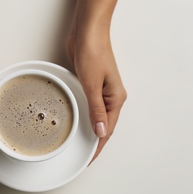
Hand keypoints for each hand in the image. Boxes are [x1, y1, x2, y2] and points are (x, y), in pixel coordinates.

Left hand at [68, 32, 126, 162]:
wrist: (87, 33)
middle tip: (82, 157)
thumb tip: (101, 131)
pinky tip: (77, 121)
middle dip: (95, 142)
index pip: (107, 130)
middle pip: (104, 126)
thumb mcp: (93, 85)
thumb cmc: (93, 53)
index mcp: (115, 99)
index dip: (98, 147)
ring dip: (89, 130)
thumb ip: (96, 109)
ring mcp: (101, 91)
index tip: (89, 160)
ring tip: (79, 144)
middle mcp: (110, 97)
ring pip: (96, 117)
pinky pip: (89, 106)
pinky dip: (84, 117)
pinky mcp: (91, 84)